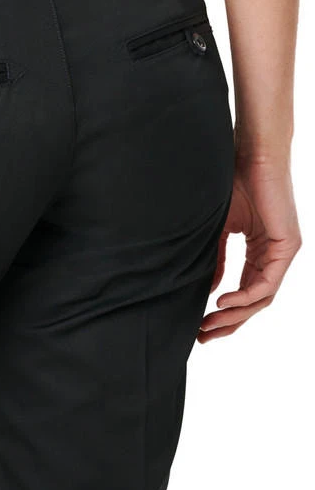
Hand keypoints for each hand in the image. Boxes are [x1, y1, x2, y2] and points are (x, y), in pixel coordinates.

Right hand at [198, 155, 301, 340]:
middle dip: (229, 322)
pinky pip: (267, 283)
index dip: (225, 311)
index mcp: (260, 249)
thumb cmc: (234, 180)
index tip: (201, 324)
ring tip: (210, 324)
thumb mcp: (220, 228)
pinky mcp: (288, 246)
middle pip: (255, 301)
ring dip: (236, 315)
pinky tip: (224, 302)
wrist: (251, 153)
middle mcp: (275, 254)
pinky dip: (245, 296)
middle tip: (204, 336)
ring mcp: (283, 252)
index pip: (246, 290)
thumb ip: (217, 259)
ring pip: (262, 297)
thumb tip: (210, 289)